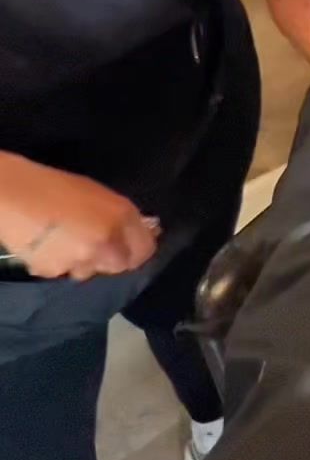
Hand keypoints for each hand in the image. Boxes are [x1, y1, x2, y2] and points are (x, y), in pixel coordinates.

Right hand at [0, 155, 159, 279]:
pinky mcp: (52, 273)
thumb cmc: (55, 185)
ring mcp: (78, 262)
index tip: (130, 244)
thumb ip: (121, 216)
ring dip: (85, 262)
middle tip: (95, 242)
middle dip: (111, 258)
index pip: (145, 250)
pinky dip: (59, 264)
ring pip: (90, 272)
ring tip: (66, 241)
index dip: (138, 248)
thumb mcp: (97, 194)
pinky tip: (47, 245)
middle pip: (119, 266)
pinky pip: (63, 273)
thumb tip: (145, 228)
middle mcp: (104, 245)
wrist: (12, 194)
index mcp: (119, 218)